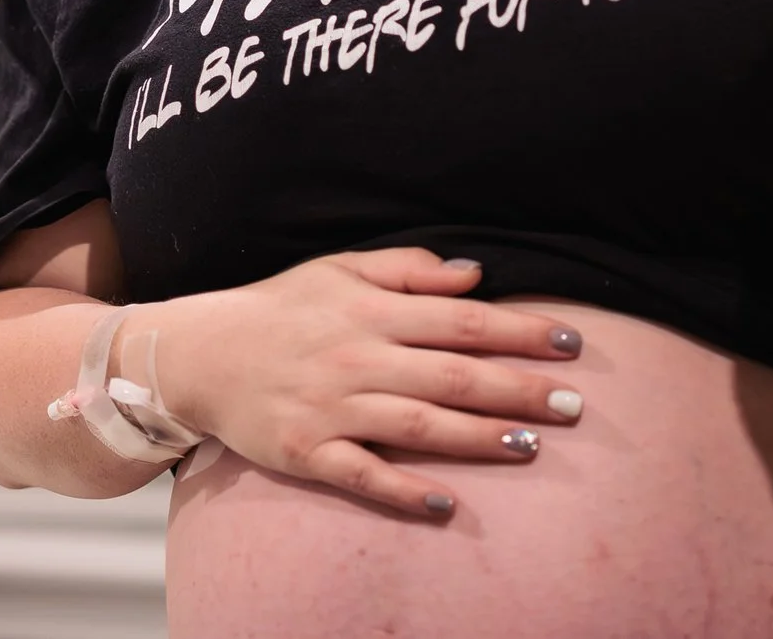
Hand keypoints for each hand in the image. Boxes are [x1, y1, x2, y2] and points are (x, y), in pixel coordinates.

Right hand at [141, 249, 585, 517]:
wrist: (198, 354)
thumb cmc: (280, 308)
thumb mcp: (339, 268)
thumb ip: (408, 269)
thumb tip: (474, 274)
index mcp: (370, 309)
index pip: (463, 319)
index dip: (521, 331)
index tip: (572, 342)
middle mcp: (357, 357)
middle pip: (453, 374)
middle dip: (518, 388)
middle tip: (574, 404)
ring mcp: (332, 408)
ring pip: (419, 424)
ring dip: (478, 437)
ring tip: (531, 447)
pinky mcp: (308, 453)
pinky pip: (363, 476)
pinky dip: (405, 492)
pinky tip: (448, 506)